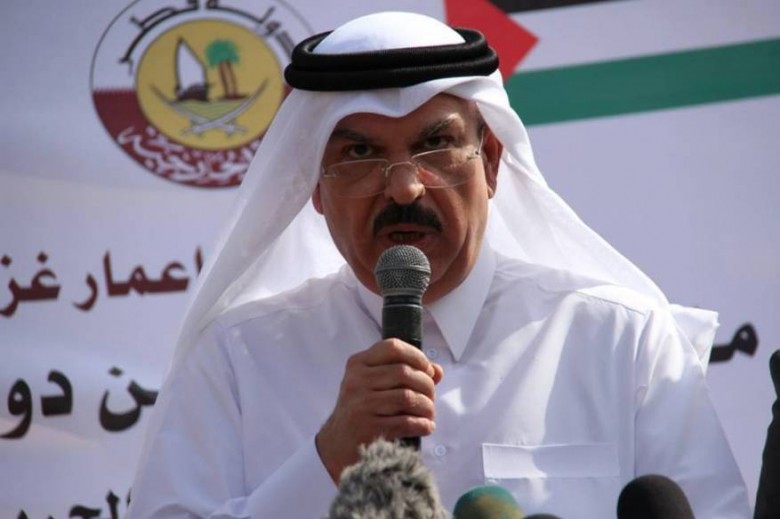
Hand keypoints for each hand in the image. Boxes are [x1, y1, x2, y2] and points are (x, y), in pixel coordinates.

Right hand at [315, 338, 443, 481]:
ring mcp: (361, 405)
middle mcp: (356, 381)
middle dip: (427, 385)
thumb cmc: (363, 409)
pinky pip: (406, 422)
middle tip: (430, 397)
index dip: (417, 356)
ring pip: (408, 397)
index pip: (393, 347)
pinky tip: (426, 427)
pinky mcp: (368, 429)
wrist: (337, 444)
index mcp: (358, 364)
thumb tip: (437, 371)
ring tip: (429, 413)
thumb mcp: (375, 384)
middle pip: (405, 372)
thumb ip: (405, 372)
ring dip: (427, 407)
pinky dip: (423, 425)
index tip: (427, 370)